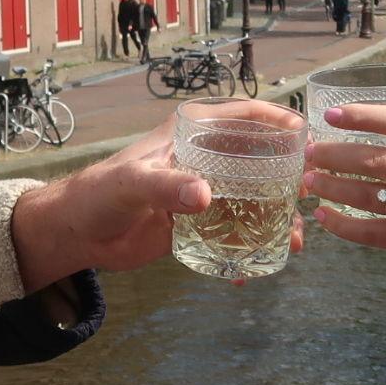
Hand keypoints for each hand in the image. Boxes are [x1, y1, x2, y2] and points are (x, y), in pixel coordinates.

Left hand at [12, 100, 307, 285]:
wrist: (78, 233)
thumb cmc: (98, 194)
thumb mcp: (132, 184)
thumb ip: (167, 187)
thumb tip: (206, 196)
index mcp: (189, 133)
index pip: (241, 115)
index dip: (276, 120)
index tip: (304, 136)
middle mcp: (203, 158)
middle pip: (258, 159)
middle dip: (287, 179)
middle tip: (307, 200)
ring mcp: (203, 191)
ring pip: (252, 198)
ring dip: (275, 218)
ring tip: (295, 242)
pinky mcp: (197, 222)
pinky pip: (233, 231)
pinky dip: (248, 248)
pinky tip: (252, 269)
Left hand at [302, 103, 385, 294]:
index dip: (363, 114)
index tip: (333, 114)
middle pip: (373, 158)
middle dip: (335, 154)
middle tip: (310, 153)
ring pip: (366, 194)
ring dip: (332, 187)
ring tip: (309, 182)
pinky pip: (371, 232)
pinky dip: (344, 226)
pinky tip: (325, 218)